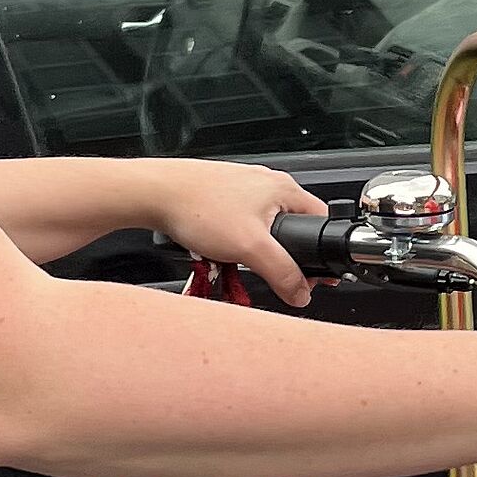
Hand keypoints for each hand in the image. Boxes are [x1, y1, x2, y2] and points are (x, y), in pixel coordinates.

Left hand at [138, 162, 324, 308]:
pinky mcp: (223, 195)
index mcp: (284, 188)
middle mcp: (266, 184)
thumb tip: (301, 292)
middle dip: (280, 255)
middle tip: (267, 271)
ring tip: (236, 260)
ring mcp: (243, 188)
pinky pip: (240, 225)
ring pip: (263, 228)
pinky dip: (234, 241)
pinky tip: (219, 250)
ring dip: (253, 250)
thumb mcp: (250, 247)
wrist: (155, 193)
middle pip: (291, 228)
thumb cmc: (198, 206)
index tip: (310, 275)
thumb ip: (282, 273)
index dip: (318, 252)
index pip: (320, 222)